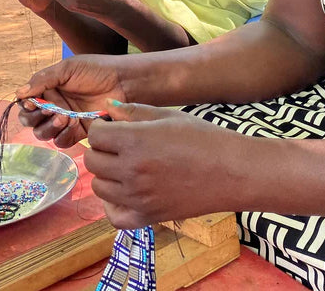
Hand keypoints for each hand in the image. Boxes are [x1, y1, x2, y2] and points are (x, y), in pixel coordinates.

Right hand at [16, 55, 127, 147]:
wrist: (123, 82)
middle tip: (49, 110)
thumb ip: (43, 79)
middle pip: (31, 121)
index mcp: (48, 88)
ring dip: (48, 127)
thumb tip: (19, 93)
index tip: (32, 103)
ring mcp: (65, 120)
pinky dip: (63, 135)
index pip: (26, 102)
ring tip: (63, 117)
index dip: (25, 106)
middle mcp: (54, 105)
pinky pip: (62, 141)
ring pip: (43, 133)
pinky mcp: (79, 132)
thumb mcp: (67, 69)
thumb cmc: (96, 70)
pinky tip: (73, 124)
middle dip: (35, 118)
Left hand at [86, 101, 246, 227]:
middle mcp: (131, 170)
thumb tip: (107, 107)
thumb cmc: (203, 137)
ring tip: (123, 166)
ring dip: (105, 174)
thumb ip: (133, 112)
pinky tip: (124, 192)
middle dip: (100, 149)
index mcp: (135, 141)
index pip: (95, 135)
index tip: (112, 127)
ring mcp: (139, 197)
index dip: (101, 128)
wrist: (232, 171)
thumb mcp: (167, 116)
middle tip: (117, 145)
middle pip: (92, 161)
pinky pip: (114, 216)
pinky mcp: (149, 217)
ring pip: (99, 187)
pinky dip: (112, 205)